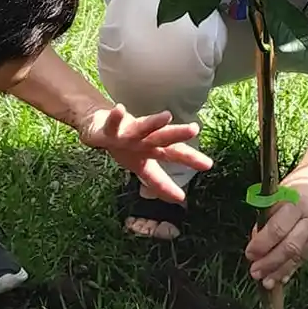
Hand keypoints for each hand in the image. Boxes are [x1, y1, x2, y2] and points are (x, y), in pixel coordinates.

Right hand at [77, 105, 211, 201]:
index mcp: (153, 150)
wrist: (99, 127)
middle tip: (195, 129)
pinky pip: (112, 124)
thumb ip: (159, 181)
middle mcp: (144, 140)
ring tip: (166, 115)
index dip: (189, 159)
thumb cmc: (126, 146)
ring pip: (142, 127)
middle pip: (163, 138)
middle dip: (178, 135)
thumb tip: (180, 200)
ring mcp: (127, 133)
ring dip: (153, 122)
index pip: (174, 154)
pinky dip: (115, 117)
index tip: (208, 164)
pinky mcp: (110, 129)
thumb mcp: (142, 166)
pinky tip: (119, 109)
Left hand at [243, 161, 307, 290]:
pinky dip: (292, 267)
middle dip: (271, 263)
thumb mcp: (277, 194)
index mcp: (299, 201)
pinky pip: (307, 256)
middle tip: (255, 272)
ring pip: (299, 256)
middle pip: (291, 247)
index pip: (278, 228)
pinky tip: (280, 276)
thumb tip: (256, 246)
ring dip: (280, 270)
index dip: (262, 245)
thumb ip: (266, 219)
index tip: (249, 255)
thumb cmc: (295, 187)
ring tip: (265, 281)